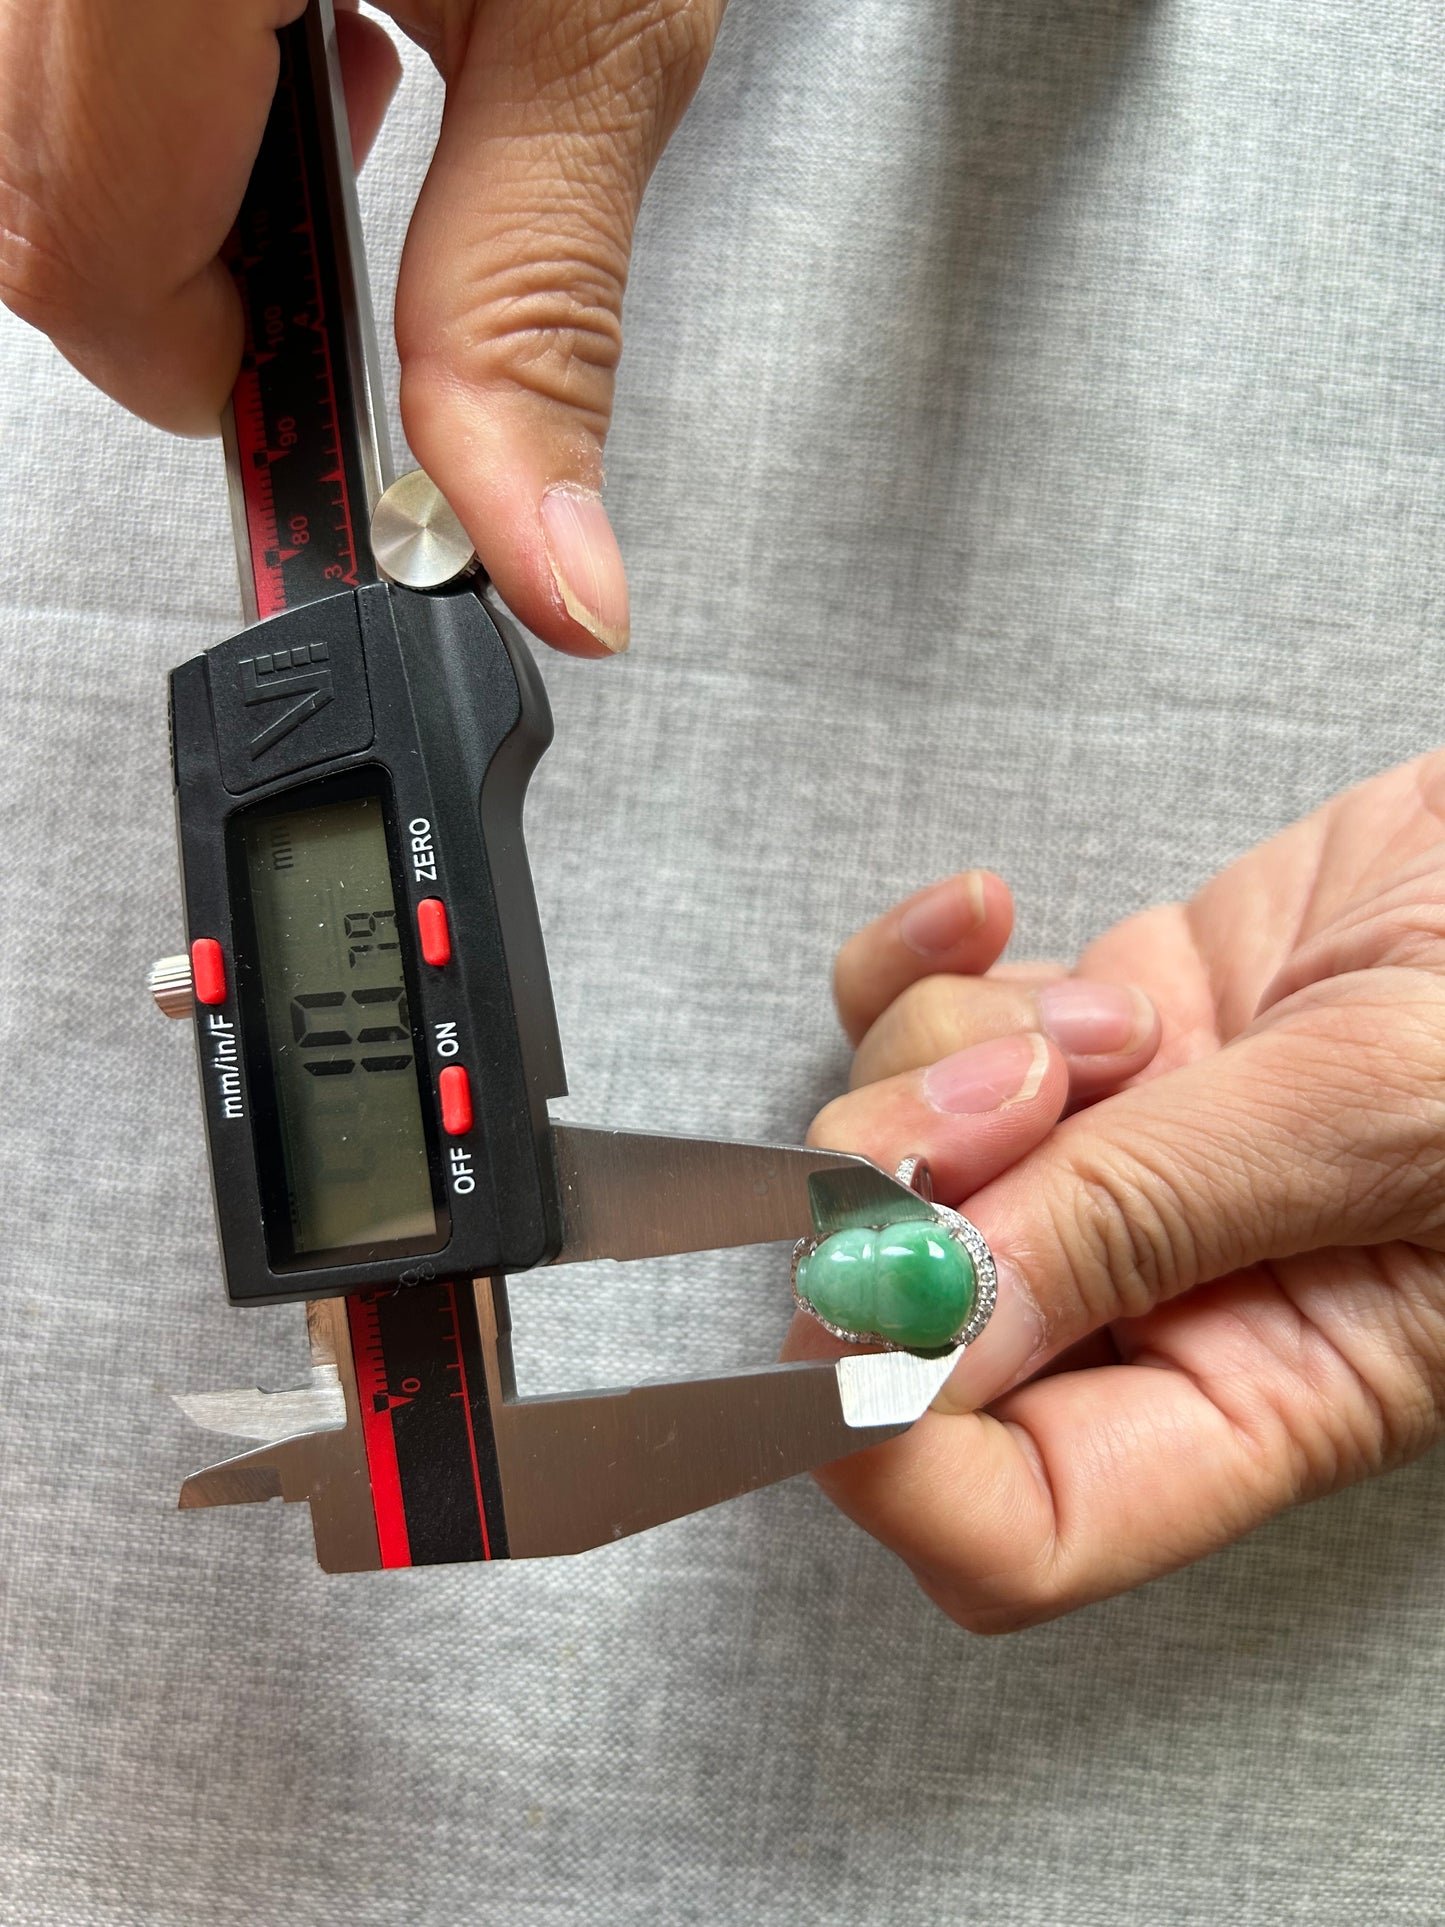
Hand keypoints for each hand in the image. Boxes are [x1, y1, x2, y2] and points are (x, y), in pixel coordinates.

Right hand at [0, 0, 724, 654]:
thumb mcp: (596, 26)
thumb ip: (542, 305)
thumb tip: (550, 571)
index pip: (89, 263)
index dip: (221, 386)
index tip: (338, 429)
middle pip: (40, 217)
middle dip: (198, 291)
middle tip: (345, 264)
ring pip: (36, 139)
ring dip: (188, 183)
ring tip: (344, 104)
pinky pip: (63, 47)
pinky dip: (180, 90)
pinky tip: (309, 37)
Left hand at [786, 752, 1444, 1630]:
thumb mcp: (1379, 1119)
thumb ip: (1145, 1219)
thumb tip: (912, 1332)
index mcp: (1269, 1393)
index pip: (1023, 1527)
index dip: (896, 1457)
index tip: (856, 1321)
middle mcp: (1167, 1298)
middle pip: (914, 1332)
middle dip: (901, 1210)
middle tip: (1002, 1102)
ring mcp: (1115, 1162)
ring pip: (897, 1164)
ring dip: (942, 1065)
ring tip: (1111, 1017)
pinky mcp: (1090, 1037)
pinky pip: (916, 1026)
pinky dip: (919, 969)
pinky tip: (984, 921)